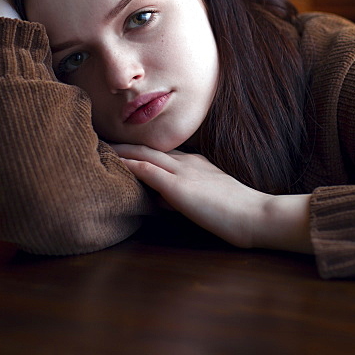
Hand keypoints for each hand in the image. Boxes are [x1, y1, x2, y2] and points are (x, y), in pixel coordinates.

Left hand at [113, 144, 312, 253]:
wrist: (257, 215)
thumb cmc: (239, 214)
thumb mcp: (208, 200)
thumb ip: (184, 197)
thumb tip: (160, 200)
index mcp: (196, 164)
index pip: (161, 154)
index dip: (139, 150)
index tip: (119, 147)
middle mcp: (187, 162)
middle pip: (148, 148)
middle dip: (123, 144)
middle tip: (100, 139)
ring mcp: (183, 173)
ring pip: (144, 155)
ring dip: (120, 150)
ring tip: (97, 145)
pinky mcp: (179, 188)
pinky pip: (148, 172)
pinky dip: (129, 165)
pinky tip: (112, 162)